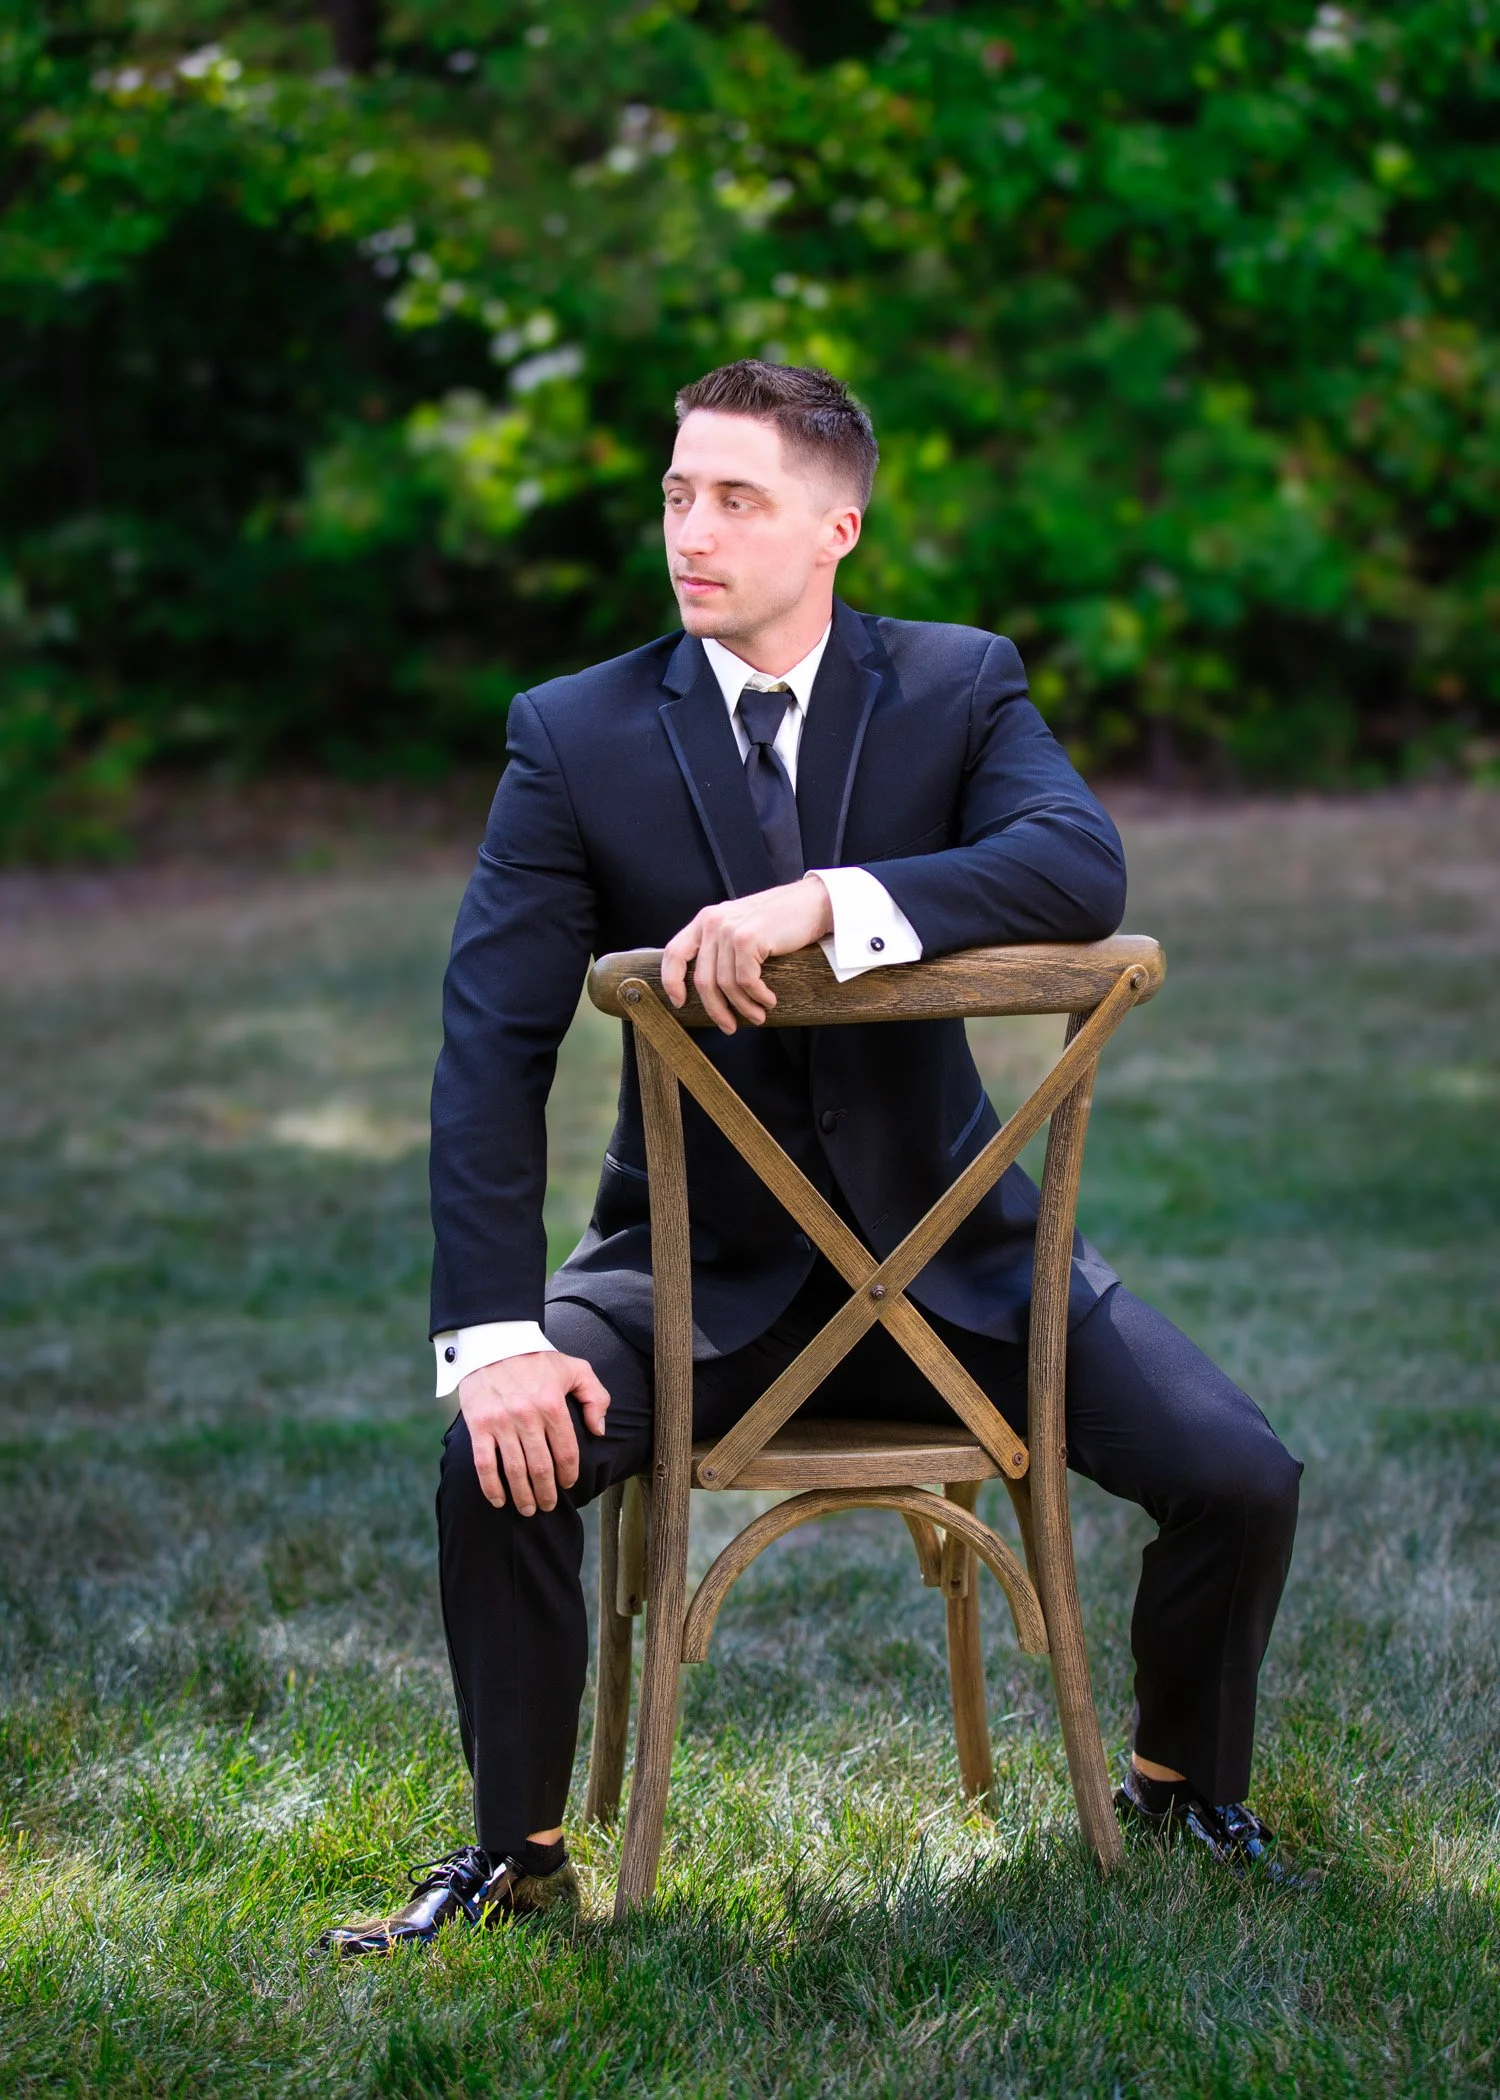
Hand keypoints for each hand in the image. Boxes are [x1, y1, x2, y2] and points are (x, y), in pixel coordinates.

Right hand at [458, 1351, 609, 1514]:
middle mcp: (527, 1416)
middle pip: (541, 1467)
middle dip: (546, 1493)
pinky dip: (491, 1487)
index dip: (569, 1474)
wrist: (492, 1342)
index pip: (566, 1451)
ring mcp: (501, 1423)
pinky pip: (484, 1464)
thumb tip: (599, 1430)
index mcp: (552, 1405)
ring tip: (529, 1509)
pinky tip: (499, 1500)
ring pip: (514, 1470)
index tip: (568, 1484)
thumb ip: (596, 1396)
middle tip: (548, 1505)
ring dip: (523, 1495)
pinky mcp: (478, 1426)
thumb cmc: (536, 1357)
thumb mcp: (575, 1368)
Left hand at [660, 875, 832, 1032]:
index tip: (679, 1003)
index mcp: (705, 920)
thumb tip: (707, 986)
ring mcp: (730, 930)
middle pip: (702, 980)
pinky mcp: (749, 939)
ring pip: (726, 985)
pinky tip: (769, 1000)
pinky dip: (757, 997)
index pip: (674, 952)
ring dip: (743, 1007)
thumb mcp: (740, 925)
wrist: (813, 903)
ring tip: (758, 1015)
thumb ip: (720, 945)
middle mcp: (712, 922)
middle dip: (716, 1009)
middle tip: (729, 1026)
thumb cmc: (780, 920)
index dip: (671, 981)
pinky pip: (746, 981)